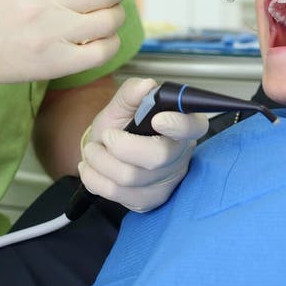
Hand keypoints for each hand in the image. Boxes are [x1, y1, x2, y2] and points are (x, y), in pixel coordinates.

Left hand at [79, 77, 208, 211]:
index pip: (194, 126)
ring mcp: (168, 180)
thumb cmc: (120, 125)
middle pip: (158, 157)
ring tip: (93, 151)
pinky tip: (92, 169)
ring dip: (102, 162)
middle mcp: (181, 154)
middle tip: (105, 137)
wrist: (106, 151)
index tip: (157, 119)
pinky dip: (96, 180)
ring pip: (133, 178)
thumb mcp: (122, 104)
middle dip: (121, 147)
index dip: (178, 125)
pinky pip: (120, 194)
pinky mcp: (151, 200)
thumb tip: (145, 86)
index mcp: (182, 124)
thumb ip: (131, 92)